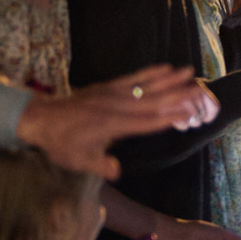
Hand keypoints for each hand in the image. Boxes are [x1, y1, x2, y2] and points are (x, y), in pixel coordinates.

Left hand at [22, 68, 214, 178]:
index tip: (190, 113)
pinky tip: (164, 67)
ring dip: (169, 79)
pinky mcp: (108, 86)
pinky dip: (150, 72)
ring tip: (189, 72)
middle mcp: (117, 107)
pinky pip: (133, 77)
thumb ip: (102, 166)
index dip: (169, 117)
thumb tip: (117, 172)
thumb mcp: (80, 161)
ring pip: (146, 85)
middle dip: (178, 95)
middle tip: (199, 89)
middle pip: (153, 100)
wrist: (40, 118)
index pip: (148, 121)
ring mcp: (113, 93)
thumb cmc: (61, 142)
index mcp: (114, 125)